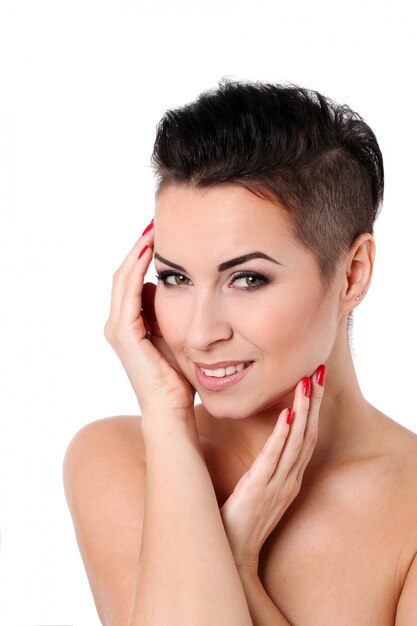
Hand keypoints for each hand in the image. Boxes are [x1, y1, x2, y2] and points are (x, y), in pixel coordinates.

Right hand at [104, 222, 195, 418]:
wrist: (171, 409)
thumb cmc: (177, 377)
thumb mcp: (174, 336)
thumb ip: (168, 313)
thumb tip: (170, 285)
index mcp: (128, 323)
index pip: (131, 278)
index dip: (144, 254)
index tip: (163, 232)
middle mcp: (117, 323)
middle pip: (124, 273)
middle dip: (140, 246)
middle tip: (156, 221)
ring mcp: (118, 328)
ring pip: (123, 277)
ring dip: (138, 251)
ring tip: (155, 228)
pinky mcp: (125, 334)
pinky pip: (129, 292)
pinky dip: (138, 269)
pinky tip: (153, 250)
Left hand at [219, 366, 325, 575]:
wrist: (233, 554)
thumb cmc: (242, 519)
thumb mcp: (259, 489)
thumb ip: (265, 467)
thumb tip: (263, 445)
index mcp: (290, 477)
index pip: (306, 437)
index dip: (312, 408)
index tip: (313, 381)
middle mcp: (289, 479)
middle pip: (308, 434)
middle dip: (313, 401)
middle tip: (318, 371)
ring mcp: (277, 485)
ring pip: (296, 442)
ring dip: (302, 411)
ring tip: (304, 383)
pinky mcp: (258, 490)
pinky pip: (272, 460)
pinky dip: (280, 437)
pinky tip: (286, 416)